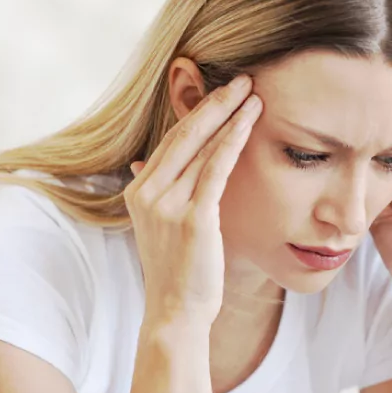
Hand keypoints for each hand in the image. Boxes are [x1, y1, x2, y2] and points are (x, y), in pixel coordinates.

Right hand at [124, 75, 262, 326]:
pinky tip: (249, 123)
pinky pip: (216, 170)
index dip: (199, 113)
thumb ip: (156, 193)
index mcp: (138, 192)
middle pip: (184, 135)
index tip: (223, 92)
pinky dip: (233, 142)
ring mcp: (167, 206)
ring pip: (202, 148)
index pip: (171, 142)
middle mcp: (147, 194)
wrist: (175, 313)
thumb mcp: (159, 227)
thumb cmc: (178, 273)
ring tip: (253, 93)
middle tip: (243, 79)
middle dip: (215, 103)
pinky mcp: (192, 219)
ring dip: (230, 117)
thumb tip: (144, 162)